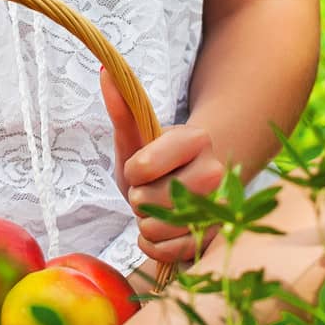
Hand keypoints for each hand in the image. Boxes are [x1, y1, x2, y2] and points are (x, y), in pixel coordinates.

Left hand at [99, 65, 225, 264]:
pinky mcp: (216, 238)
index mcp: (196, 140)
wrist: (192, 183)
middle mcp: (216, 173)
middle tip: (150, 190)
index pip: (144, 167)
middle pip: (151, 202)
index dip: (134, 171)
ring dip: (147, 224)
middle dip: (140, 200)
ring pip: (160, 229)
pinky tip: (161, 231)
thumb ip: (122, 107)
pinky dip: (156, 246)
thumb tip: (104, 71)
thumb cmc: (157, 159)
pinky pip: (170, 252)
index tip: (141, 167)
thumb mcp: (137, 136)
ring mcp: (219, 208)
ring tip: (157, 209)